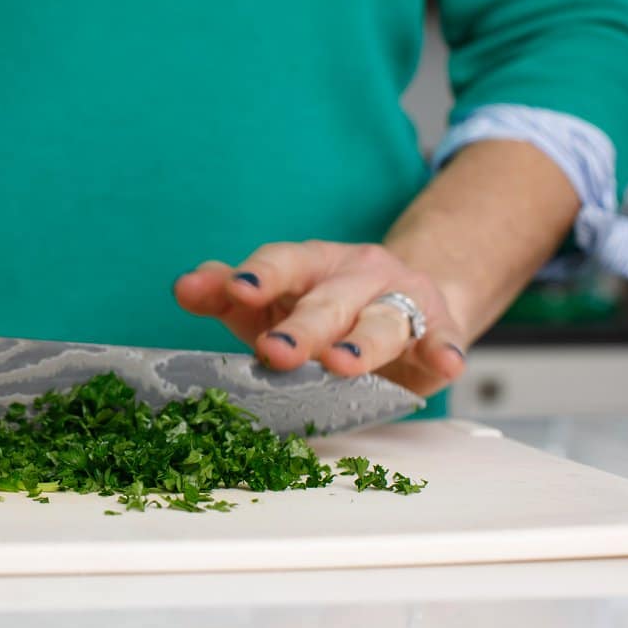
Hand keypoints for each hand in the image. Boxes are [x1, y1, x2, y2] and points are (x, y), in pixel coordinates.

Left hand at [173, 241, 466, 395]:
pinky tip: (444, 364)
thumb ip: (224, 295)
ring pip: (381, 321)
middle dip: (301, 328)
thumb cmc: (323, 304)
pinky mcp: (438, 329)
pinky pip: (442, 338)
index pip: (283, 262)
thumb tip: (184, 286)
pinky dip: (444, 350)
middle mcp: (357, 274)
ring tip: (342, 364)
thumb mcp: (272, 298)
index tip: (234, 290)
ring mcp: (401, 300)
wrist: (408, 297)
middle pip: (327, 301)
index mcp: (312, 263)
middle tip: (273, 351)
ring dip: (362, 344)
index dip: (258, 275)